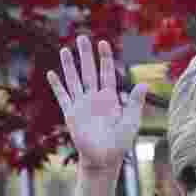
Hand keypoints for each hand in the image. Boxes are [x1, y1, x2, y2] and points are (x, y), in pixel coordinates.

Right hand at [46, 36, 146, 174]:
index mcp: (110, 98)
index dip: (105, 58)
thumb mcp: (131, 121)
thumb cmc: (120, 143)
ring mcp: (82, 105)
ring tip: (65, 49)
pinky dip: (57, 85)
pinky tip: (51, 73)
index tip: (103, 42)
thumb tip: (144, 84)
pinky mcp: (71, 114)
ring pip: (74, 80)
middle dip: (86, 55)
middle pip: (89, 71)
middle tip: (82, 37)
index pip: (107, 73)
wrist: (104, 159)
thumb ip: (135, 103)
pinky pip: (63, 96)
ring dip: (70, 66)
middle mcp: (95, 98)